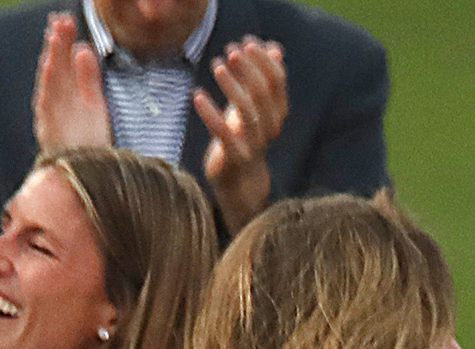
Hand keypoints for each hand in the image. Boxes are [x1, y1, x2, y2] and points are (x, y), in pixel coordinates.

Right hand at [33, 12, 111, 150]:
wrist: (86, 176)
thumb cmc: (88, 143)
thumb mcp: (93, 103)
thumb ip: (88, 77)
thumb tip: (83, 49)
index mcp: (67, 95)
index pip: (63, 62)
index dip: (63, 42)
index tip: (65, 22)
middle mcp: (57, 102)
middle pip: (57, 67)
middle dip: (58, 44)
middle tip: (60, 20)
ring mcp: (52, 114)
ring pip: (51, 79)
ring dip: (52, 57)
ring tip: (54, 35)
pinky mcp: (50, 127)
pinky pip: (48, 100)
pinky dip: (48, 82)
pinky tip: (50, 64)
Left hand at [196, 39, 289, 232]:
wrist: (240, 180)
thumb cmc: (244, 135)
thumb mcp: (253, 104)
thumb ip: (262, 78)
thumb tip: (275, 48)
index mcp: (277, 112)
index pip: (277, 81)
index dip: (263, 60)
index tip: (246, 42)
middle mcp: (270, 128)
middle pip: (263, 93)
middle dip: (248, 69)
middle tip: (230, 50)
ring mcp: (254, 144)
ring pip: (247, 112)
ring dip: (232, 86)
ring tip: (215, 65)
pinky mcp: (234, 158)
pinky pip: (223, 134)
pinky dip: (210, 113)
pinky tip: (197, 95)